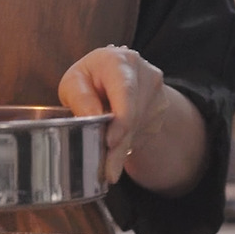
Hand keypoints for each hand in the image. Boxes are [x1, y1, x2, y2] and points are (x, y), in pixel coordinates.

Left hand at [58, 45, 170, 184]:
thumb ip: (80, 98)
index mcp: (119, 61)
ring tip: (106, 161)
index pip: (126, 92)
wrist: (114, 76)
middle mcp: (145, 74)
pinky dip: (127, 144)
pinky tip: (115, 140)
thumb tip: (91, 118)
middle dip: (118, 147)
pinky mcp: (161, 110)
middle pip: (134, 116)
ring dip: (121, 149)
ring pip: (139, 130)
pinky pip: (143, 134)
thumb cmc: (88, 80)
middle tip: (107, 172)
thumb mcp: (73, 83)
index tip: (110, 142)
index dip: (121, 119)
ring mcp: (157, 93)